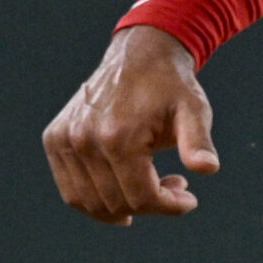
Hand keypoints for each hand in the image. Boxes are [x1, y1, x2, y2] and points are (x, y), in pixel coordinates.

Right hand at [42, 25, 218, 224]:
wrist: (138, 54)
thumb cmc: (170, 86)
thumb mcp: (193, 110)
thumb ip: (198, 142)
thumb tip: (208, 168)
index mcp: (118, 136)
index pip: (141, 198)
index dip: (169, 206)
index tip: (189, 199)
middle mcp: (84, 140)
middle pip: (116, 204)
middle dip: (151, 205)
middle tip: (175, 187)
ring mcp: (64, 140)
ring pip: (88, 203)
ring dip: (122, 208)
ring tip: (152, 188)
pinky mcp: (54, 139)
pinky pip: (71, 190)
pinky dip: (95, 200)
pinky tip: (122, 192)